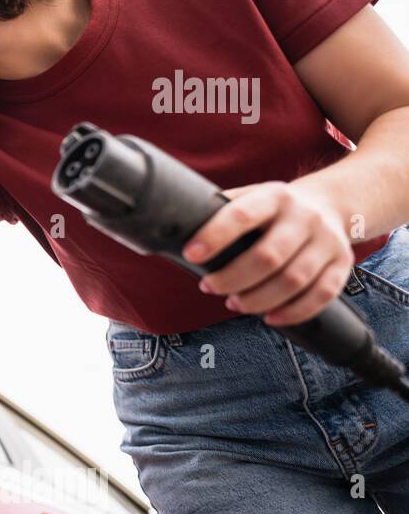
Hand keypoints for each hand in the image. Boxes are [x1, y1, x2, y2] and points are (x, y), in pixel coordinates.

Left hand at [183, 180, 354, 326]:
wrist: (330, 204)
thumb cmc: (273, 209)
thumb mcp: (249, 198)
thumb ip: (218, 212)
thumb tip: (170, 230)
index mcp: (274, 196)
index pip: (242, 214)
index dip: (215, 236)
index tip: (190, 254)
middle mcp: (305, 217)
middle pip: (268, 257)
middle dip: (232, 278)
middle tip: (209, 287)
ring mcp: (327, 241)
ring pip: (294, 280)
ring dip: (258, 299)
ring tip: (234, 304)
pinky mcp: (342, 265)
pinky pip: (321, 296)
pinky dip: (293, 313)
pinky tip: (269, 318)